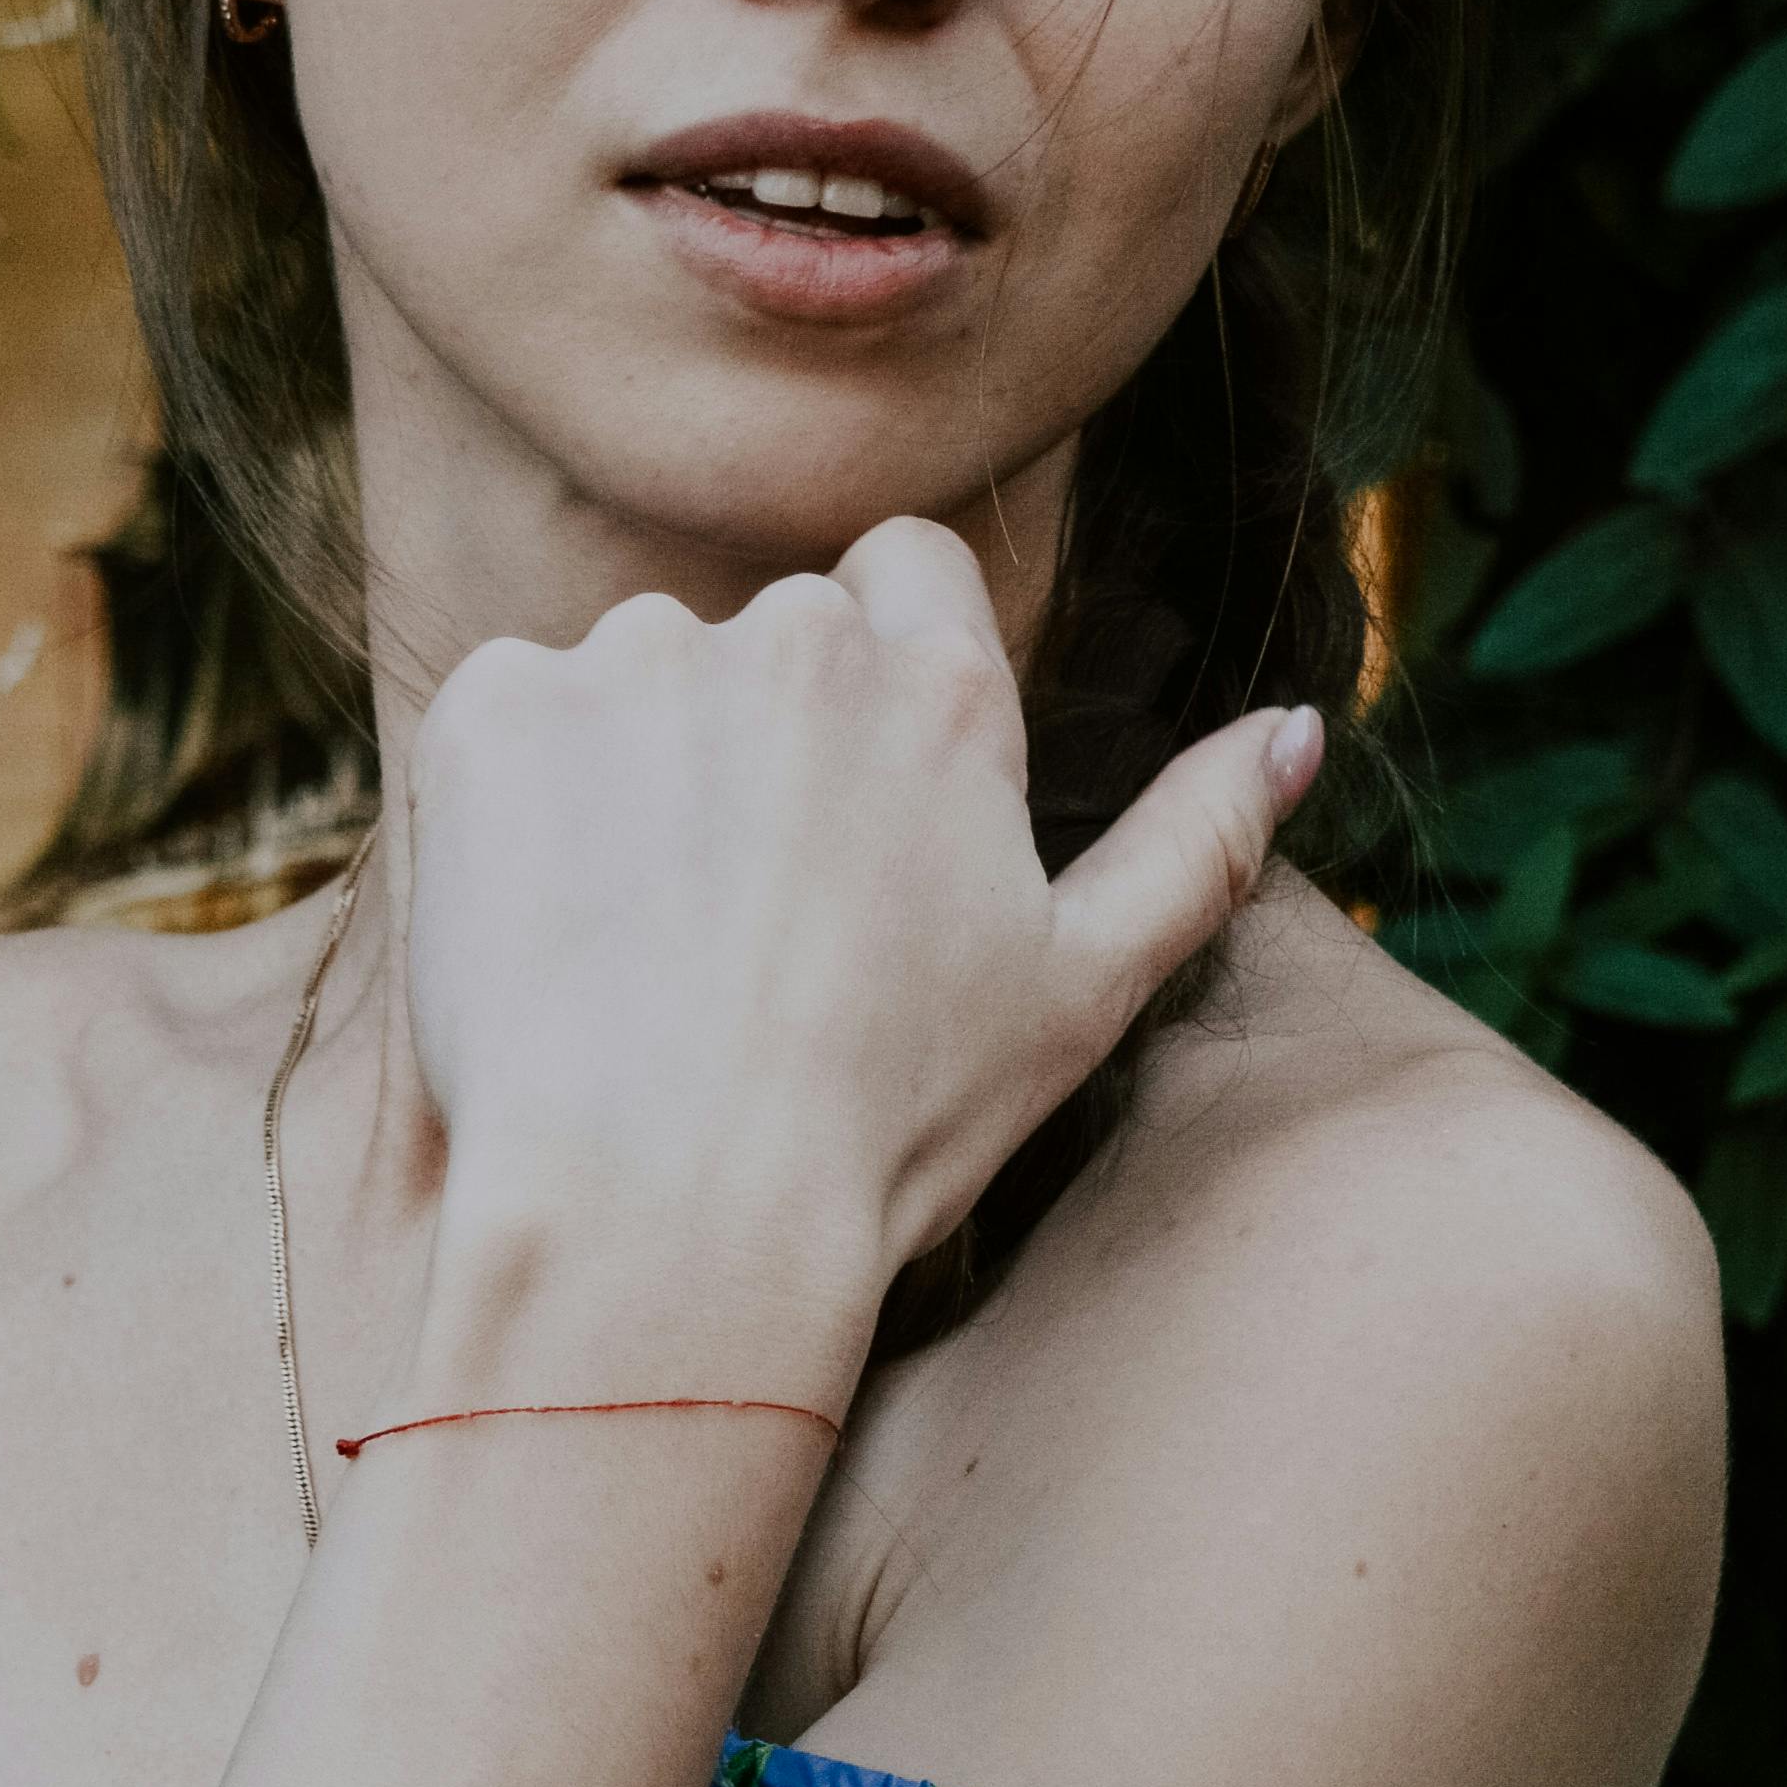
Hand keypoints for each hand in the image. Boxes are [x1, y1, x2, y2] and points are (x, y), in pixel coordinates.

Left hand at [401, 518, 1314, 1328]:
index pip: (904, 569)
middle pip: (761, 639)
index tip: (842, 804)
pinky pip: (501, 719)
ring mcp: (630, 663)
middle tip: (737, 929)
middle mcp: (792, 640)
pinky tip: (543, 937)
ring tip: (636, 955)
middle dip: (747, 747)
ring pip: (625, 682)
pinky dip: (511, 809)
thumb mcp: (1080, 996)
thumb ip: (1198, 841)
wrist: (661, 1217)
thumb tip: (1295, 728)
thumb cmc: (882, 1132)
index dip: (875, 673)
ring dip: (626, 775)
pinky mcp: (491, 709)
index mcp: (942, 691)